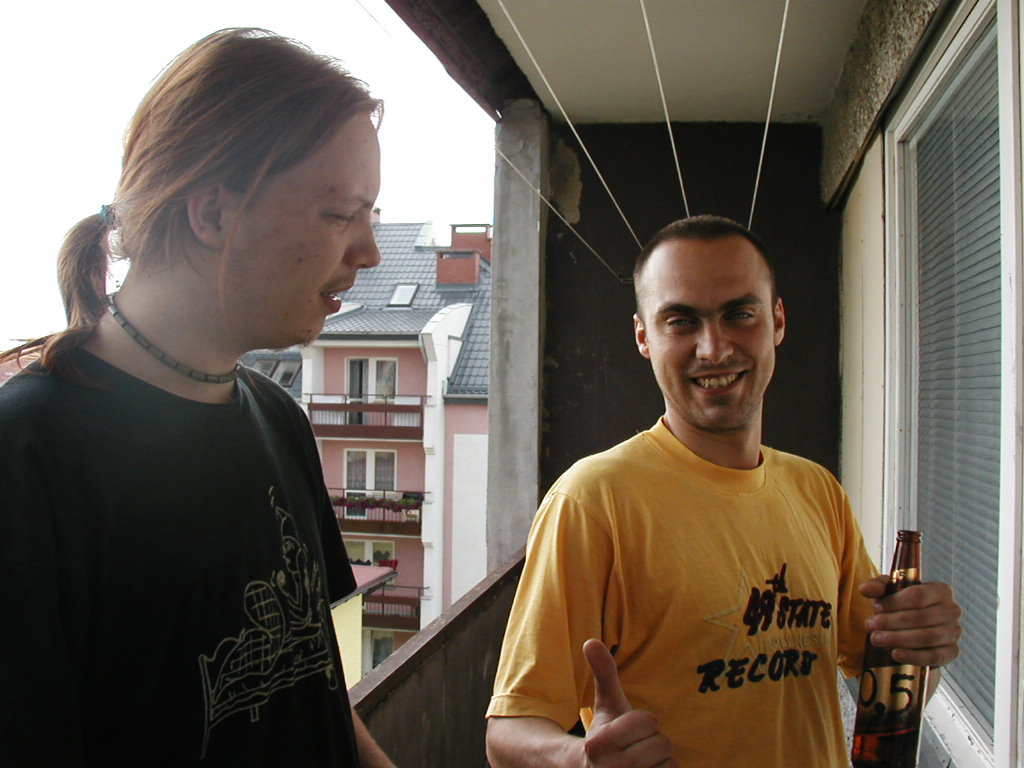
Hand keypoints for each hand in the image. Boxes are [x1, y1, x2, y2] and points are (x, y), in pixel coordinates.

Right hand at [582, 639, 676, 766]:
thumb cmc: (607, 734)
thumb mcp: (605, 705)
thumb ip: (603, 673)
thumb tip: (591, 641)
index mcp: (599, 742)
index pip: (649, 721)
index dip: (644, 721)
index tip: (629, 730)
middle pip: (662, 743)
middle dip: (654, 741)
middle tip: (636, 746)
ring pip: (669, 763)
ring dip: (660, 760)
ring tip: (641, 762)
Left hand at [858, 577, 961, 667]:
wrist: (914, 629)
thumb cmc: (902, 605)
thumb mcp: (888, 592)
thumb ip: (877, 587)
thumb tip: (865, 589)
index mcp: (940, 590)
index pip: (917, 595)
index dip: (894, 602)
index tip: (876, 607)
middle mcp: (952, 610)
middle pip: (920, 617)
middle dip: (891, 622)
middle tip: (871, 626)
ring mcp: (954, 632)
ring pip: (927, 637)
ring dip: (898, 639)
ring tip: (877, 639)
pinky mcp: (952, 652)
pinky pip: (934, 656)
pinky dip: (913, 656)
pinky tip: (895, 654)